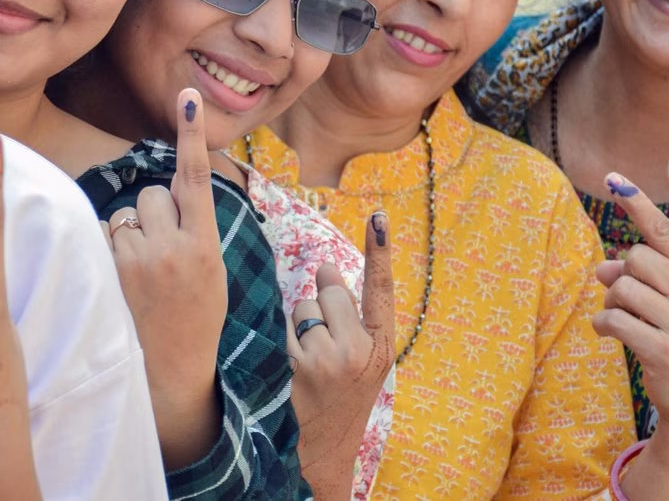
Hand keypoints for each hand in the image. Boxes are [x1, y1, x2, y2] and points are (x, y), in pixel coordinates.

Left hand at [104, 88, 227, 468]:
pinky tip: (121, 280)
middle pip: (151, 195)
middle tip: (161, 253)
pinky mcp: (106, 274)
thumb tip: (169, 192)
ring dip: (130, 233)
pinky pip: (103, 237)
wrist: (170, 372)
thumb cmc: (194, 319)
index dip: (191, 136)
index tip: (187, 97)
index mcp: (203, 246)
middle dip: (153, 213)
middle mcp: (170, 249)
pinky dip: (109, 249)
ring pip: (126, 215)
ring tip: (141, 273)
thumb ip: (194, 231)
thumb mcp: (211, 273)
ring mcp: (135, 262)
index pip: (195, 180)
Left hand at [287, 212, 395, 499]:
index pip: (381, 289)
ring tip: (309, 359)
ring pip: (305, 306)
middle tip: (325, 344)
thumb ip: (348, 313)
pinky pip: (286, 326)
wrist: (324, 450)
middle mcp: (362, 349)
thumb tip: (325, 268)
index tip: (379, 217)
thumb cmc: (340, 395)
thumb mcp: (359, 358)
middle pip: (331, 291)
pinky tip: (294, 367)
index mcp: (382, 344)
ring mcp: (333, 358)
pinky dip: (286, 339)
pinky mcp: (303, 365)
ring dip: (301, 325)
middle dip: (321, 307)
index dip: (380, 251)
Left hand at [592, 175, 668, 497]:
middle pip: (635, 258)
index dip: (638, 204)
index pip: (666, 232)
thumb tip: (602, 267)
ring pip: (621, 288)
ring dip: (611, 305)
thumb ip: (644, 278)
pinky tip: (612, 337)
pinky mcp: (663, 348)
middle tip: (625, 301)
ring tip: (623, 322)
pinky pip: (612, 320)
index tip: (614, 178)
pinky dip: (603, 327)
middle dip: (621, 278)